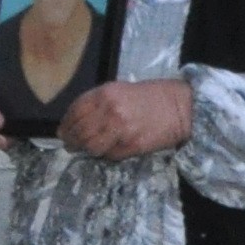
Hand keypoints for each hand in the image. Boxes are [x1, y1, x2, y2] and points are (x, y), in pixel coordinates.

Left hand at [58, 78, 195, 159]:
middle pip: (80, 131)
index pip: (75, 111)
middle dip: (71, 140)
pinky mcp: (131, 145)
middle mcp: (110, 111)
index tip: (63, 130)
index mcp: (106, 94)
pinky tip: (106, 150)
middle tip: (69, 144)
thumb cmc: (152, 96)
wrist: (181, 107)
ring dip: (84, 150)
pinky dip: (104, 154)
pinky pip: (109, 154)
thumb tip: (77, 120)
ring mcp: (120, 130)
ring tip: (83, 150)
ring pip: (90, 146)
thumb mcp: (121, 90)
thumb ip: (99, 103)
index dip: (66, 123)